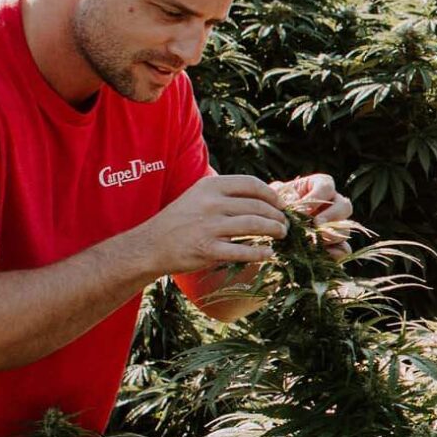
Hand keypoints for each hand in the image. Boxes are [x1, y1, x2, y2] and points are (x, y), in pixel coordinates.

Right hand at [144, 173, 290, 275]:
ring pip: (254, 225)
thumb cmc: (180, 220)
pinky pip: (243, 251)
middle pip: (256, 206)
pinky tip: (269, 253)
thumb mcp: (198, 196)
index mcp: (209, 186)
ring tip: (281, 234)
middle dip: (276, 216)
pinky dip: (261, 252)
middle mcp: (210, 203)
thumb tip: (262, 194)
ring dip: (274, 230)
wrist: (151, 245)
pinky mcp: (207, 250)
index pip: (250, 184)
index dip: (271, 194)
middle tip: (284, 224)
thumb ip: (225, 193)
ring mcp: (209, 227)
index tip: (280, 204)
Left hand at [275, 171, 357, 249]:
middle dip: (331, 216)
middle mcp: (333, 204)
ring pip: (345, 229)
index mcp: (320, 187)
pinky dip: (335, 254)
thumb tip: (293, 201)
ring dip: (331, 236)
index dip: (317, 197)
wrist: (270, 230)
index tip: (302, 210)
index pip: (327, 186)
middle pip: (345, 206)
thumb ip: (281, 194)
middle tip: (316, 224)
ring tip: (313, 242)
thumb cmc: (274, 207)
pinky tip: (319, 255)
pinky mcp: (335, 245)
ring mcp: (336, 226)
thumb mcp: (274, 197)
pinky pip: (344, 249)